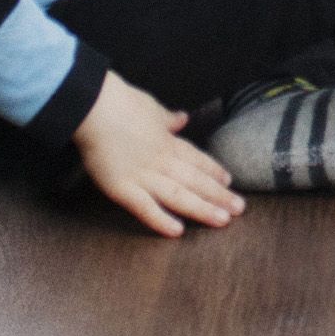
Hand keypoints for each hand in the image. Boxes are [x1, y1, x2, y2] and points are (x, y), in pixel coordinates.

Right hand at [73, 70, 242, 236]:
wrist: (95, 105)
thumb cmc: (121, 103)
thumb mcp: (151, 107)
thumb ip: (168, 119)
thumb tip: (182, 118)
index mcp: (167, 141)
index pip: (196, 159)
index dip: (214, 171)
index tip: (229, 181)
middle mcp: (161, 160)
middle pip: (195, 180)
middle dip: (218, 195)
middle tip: (239, 209)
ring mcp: (143, 175)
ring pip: (179, 196)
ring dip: (202, 208)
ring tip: (223, 220)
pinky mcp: (121, 188)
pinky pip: (145, 208)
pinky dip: (161, 220)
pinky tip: (178, 232)